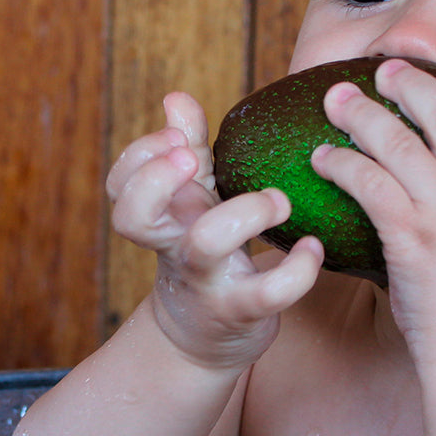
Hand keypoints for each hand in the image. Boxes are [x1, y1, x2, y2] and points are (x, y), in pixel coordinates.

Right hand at [107, 92, 323, 368]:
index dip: (139, 157)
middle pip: (135, 216)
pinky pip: (268, 291)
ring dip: (245, 211)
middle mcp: (176, 247)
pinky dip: (298, 269)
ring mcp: (207, 279)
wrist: (208, 336)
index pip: (121, 185)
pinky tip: (313, 247)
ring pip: (204, 244)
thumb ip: (187, 148)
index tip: (175, 136)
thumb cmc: (207, 251)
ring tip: (280, 200)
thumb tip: (175, 98)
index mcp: (163, 218)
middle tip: (195, 156)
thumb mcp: (196, 200)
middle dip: (158, 178)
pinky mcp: (243, 309)